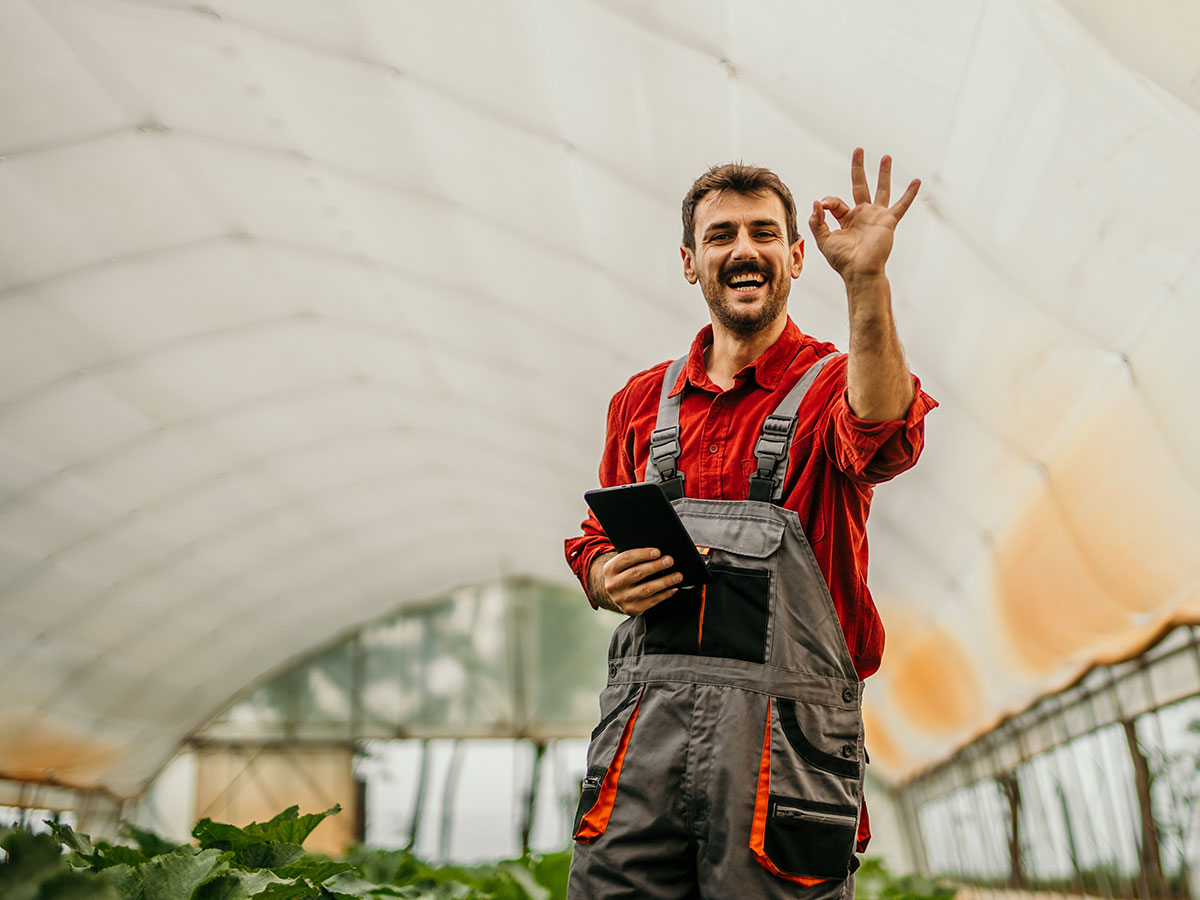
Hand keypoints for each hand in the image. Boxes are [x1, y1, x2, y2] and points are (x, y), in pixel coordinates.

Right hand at [589, 548, 682, 614]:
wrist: (616, 593)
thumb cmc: (625, 572)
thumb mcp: (623, 564)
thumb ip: (635, 557)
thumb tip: (658, 553)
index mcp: (610, 569)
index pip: (626, 559)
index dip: (643, 554)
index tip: (658, 552)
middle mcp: (613, 585)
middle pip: (637, 573)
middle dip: (655, 566)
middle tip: (670, 561)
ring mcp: (622, 599)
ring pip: (646, 589)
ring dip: (664, 582)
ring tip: (678, 576)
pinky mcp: (631, 609)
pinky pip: (651, 602)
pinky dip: (664, 594)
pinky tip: (674, 588)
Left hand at [809, 148, 919, 280]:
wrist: (860, 271)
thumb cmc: (842, 260)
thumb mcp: (823, 240)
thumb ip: (817, 222)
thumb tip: (816, 203)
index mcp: (846, 219)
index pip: (836, 202)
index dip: (827, 202)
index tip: (822, 207)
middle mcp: (862, 215)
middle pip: (860, 185)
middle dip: (858, 168)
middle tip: (858, 150)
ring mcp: (876, 216)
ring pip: (881, 189)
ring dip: (883, 173)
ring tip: (886, 157)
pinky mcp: (888, 221)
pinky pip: (901, 205)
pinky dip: (910, 193)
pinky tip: (917, 180)